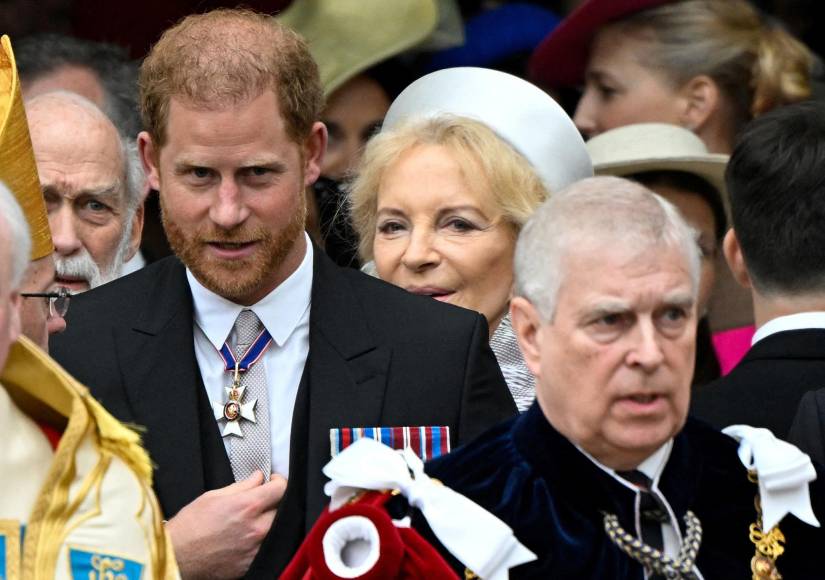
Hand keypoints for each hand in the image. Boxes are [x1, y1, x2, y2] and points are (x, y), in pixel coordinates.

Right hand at [166, 471, 286, 578]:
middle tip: (262, 500)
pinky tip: (247, 536)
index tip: (273, 481)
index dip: (278, 481)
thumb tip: (258, 477)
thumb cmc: (190, 525)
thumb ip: (242, 485)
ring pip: (276, 529)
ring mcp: (256, 548)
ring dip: (269, 521)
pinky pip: (266, 547)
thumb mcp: (214, 496)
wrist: (177, 557)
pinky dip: (261, 539)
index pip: (281, 489)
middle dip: (274, 502)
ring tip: (253, 519)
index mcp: (248, 506)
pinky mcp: (252, 563)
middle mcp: (257, 528)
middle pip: (282, 509)